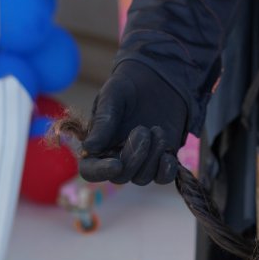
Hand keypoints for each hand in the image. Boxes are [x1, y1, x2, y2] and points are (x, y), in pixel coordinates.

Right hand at [79, 61, 187, 185]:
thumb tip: (89, 148)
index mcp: (98, 145)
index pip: (91, 170)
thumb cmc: (127, 87)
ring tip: (157, 130)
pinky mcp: (160, 162)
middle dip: (133, 157)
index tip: (116, 165)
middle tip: (143, 129)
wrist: (156, 81)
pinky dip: (166, 171)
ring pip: (142, 178)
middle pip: (120, 177)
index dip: (100, 173)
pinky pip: (162, 178)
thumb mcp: (112, 97)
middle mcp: (116, 158)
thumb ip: (102, 121)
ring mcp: (140, 163)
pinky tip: (168, 155)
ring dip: (152, 157)